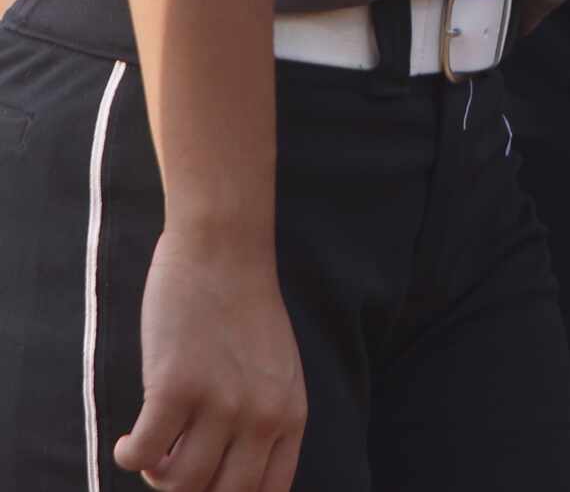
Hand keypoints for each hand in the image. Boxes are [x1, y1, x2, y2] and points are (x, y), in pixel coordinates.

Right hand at [113, 228, 304, 491]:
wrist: (224, 253)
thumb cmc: (244, 313)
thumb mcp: (277, 372)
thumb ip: (265, 421)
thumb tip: (229, 478)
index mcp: (291, 415)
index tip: (205, 487)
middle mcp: (262, 415)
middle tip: (169, 471)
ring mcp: (221, 403)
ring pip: (180, 484)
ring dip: (156, 477)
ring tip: (151, 451)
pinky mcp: (176, 387)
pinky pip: (142, 455)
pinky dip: (128, 456)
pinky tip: (127, 440)